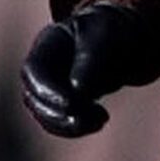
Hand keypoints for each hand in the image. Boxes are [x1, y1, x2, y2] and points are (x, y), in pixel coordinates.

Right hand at [20, 1, 159, 138]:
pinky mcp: (63, 101)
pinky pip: (59, 122)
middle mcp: (44, 65)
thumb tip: (77, 90)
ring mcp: (50, 84)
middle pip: (33, 96)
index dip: (49, 92)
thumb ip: (92, 61)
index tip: (73, 105)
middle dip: (59, 114)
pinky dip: (77, 128)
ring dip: (69, 125)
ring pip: (44, 114)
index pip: (34, 70)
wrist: (126, 37)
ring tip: (101, 118)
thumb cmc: (115, 32)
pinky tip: (99, 120)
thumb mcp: (107, 38)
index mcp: (50, 42)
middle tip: (96, 117)